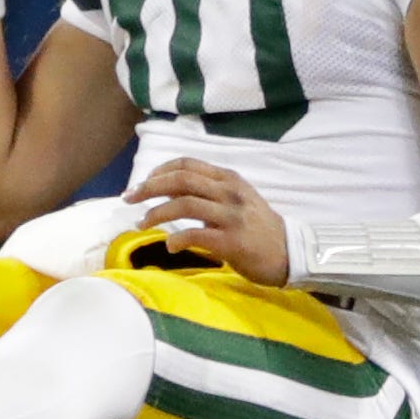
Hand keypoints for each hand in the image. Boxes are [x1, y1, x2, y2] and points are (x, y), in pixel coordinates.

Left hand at [123, 157, 290, 287]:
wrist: (290, 253)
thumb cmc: (259, 227)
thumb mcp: (237, 198)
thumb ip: (209, 191)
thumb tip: (171, 192)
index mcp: (227, 179)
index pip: (186, 165)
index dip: (160, 171)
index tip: (143, 183)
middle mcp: (228, 192)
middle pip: (180, 180)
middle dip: (149, 188)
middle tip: (129, 198)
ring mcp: (230, 216)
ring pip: (184, 204)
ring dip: (156, 213)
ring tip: (142, 223)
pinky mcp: (232, 241)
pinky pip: (196, 235)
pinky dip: (176, 238)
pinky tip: (169, 245)